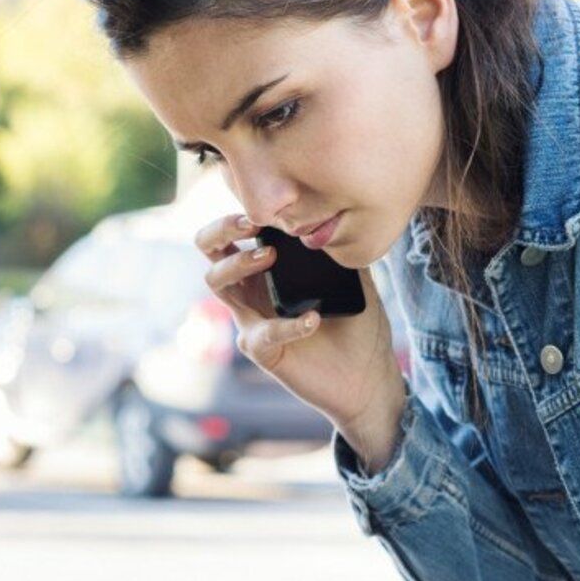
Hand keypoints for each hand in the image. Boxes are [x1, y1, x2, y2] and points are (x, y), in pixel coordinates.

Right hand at [195, 211, 405, 439]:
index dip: (237, 213)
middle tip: (252, 224)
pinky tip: (313, 319)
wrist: (370, 378)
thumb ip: (340, 247)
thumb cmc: (360, 327)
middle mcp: (254, 291)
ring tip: (272, 257)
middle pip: (209, 251)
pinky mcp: (263, 352)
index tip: (264, 203)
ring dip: (239, 263)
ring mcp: (254, 320)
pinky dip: (286, 324)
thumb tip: (335, 212)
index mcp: (269, 269)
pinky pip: (260, 334)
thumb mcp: (356, 278)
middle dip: (220, 230)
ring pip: (217, 284)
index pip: (235, 232)